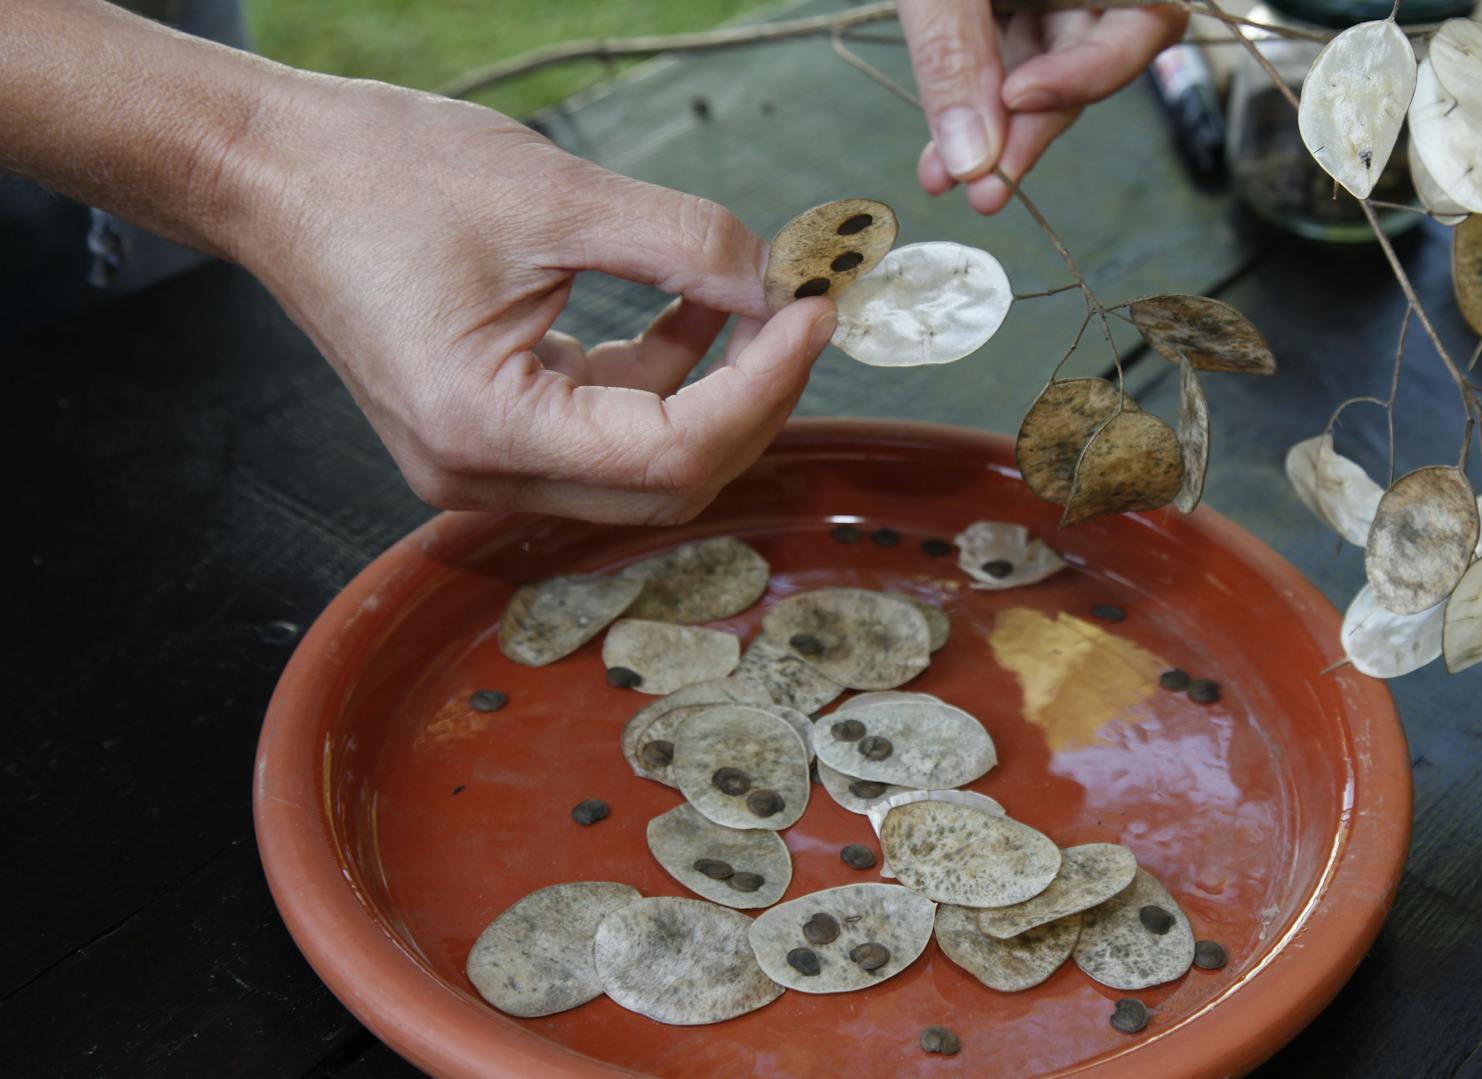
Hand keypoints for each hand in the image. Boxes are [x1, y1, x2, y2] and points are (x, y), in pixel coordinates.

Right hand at [223, 77, 833, 524]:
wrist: (270, 173)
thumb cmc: (380, 175)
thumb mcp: (557, 195)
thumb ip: (684, 244)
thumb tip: (780, 281)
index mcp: (484, 429)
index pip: (672, 451)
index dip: (763, 387)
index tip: (810, 314)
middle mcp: (478, 475)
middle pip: (667, 480)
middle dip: (751, 402)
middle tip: (800, 316)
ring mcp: (480, 465)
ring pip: (643, 465)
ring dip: (712, 391)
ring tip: (754, 299)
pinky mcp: (487, 434)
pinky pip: (603, 429)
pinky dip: (660, 378)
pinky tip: (694, 308)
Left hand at [897, 1, 1186, 213]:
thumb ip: (956, 53)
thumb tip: (974, 161)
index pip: (1147, 22)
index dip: (1090, 71)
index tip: (1019, 98)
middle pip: (1093, 61)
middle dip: (1031, 129)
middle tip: (985, 189)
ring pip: (1047, 74)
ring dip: (995, 133)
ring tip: (946, 177)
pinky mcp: (1019, 6)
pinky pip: (1010, 65)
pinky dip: (975, 109)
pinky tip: (941, 157)